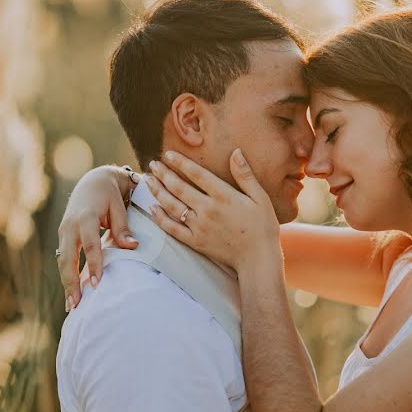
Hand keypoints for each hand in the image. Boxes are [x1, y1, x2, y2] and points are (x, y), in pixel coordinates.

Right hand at [57, 166, 137, 310]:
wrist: (92, 182)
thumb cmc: (109, 195)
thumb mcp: (118, 207)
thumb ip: (123, 228)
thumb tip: (133, 246)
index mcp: (85, 217)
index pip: (90, 245)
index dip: (93, 265)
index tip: (97, 284)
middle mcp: (70, 226)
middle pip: (68, 257)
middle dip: (71, 282)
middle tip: (76, 304)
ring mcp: (64, 232)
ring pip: (62, 261)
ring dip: (66, 284)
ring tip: (71, 306)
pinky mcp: (63, 237)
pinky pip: (63, 259)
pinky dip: (66, 277)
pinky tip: (70, 295)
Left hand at [147, 149, 280, 270]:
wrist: (257, 259)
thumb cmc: (262, 227)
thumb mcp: (260, 198)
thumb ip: (245, 175)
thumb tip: (235, 152)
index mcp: (224, 196)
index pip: (197, 174)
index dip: (181, 162)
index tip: (168, 154)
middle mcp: (208, 209)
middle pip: (179, 187)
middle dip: (164, 174)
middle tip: (153, 163)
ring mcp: (199, 226)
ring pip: (172, 205)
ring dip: (158, 191)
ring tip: (148, 180)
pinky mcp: (195, 241)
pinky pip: (172, 228)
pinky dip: (160, 218)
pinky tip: (153, 208)